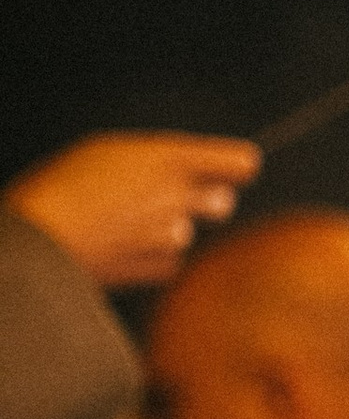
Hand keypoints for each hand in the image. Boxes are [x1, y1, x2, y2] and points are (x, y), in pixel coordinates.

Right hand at [7, 136, 262, 287]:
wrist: (39, 236)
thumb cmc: (63, 185)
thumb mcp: (106, 151)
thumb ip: (153, 160)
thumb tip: (177, 170)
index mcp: (169, 158)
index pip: (238, 162)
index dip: (235, 166)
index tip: (236, 169)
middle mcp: (178, 196)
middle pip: (222, 202)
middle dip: (206, 201)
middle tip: (171, 199)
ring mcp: (170, 235)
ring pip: (189, 232)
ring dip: (168, 230)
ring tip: (123, 224)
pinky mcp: (155, 267)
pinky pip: (169, 263)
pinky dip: (151, 258)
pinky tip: (119, 249)